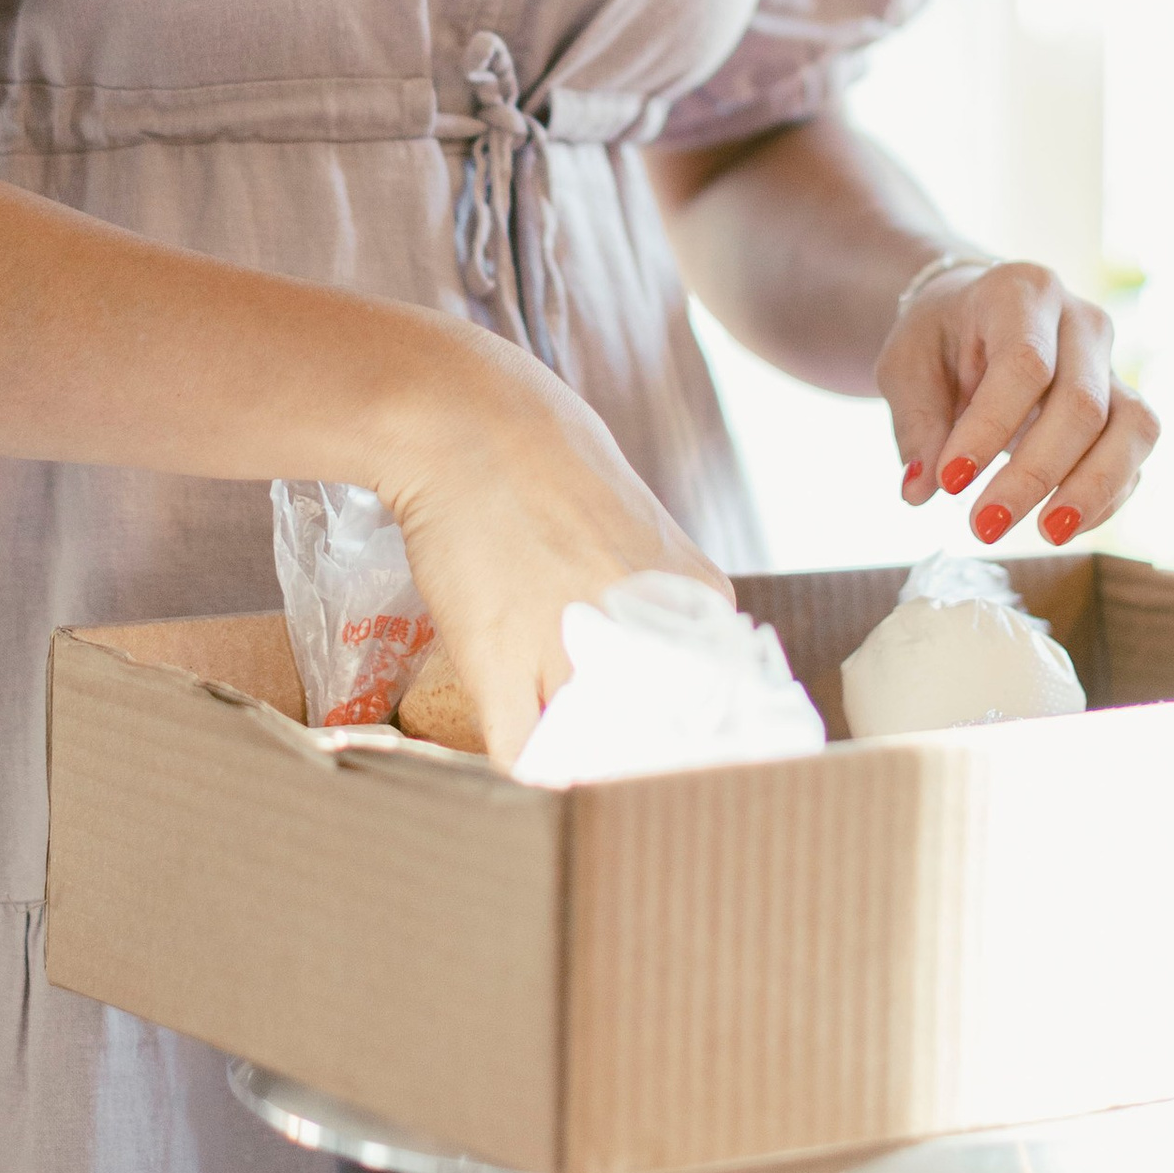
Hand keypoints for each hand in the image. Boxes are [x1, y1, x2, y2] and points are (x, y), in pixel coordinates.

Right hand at [379, 329, 726, 761]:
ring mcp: (574, 653)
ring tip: (551, 722)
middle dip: (626, 743)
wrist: (464, 416)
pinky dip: (523, 756)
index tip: (646, 721)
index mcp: (695, 592)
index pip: (710, 698)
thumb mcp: (638, 511)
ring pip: (590, 750)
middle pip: (651, 736)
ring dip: (573, 750)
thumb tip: (649, 638)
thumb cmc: (547, 444)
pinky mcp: (501, 666)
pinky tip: (517, 728)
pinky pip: (523, 754)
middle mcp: (646, 630)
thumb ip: (657, 580)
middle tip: (597, 729)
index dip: (673, 718)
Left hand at [881, 259, 1156, 547]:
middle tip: (984, 526)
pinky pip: (1134, 456)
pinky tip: (1058, 526)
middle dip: (1035, 474)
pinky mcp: (1126, 407)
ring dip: (1091, 489)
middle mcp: (1082, 322)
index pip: (1024, 364)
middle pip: (1082, 403)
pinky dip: (1104, 498)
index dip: (991, 428)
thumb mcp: (906, 365)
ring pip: (1132, 428)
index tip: (950, 482)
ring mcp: (1112, 364)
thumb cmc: (938, 338)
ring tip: (1045, 534)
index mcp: (1022, 292)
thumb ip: (915, 423)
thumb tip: (920, 490)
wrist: (975, 318)